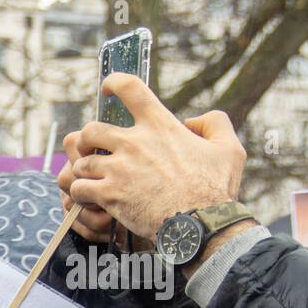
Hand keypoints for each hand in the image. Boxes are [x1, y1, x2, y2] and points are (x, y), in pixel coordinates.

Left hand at [67, 73, 246, 242]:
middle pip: (91, 129)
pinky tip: (89, 199)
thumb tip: (193, 121)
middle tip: (93, 149)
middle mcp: (135, 143)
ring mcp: (119, 169)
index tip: (107, 87)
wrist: (199, 224)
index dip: (114, 83)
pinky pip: (78, 188)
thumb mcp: (229, 148)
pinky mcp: (109, 194)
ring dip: (83, 169)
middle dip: (87, 139)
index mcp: (161, 126)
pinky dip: (79, 193)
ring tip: (91, 178)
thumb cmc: (215, 189)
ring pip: (81, 161)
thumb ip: (214, 124)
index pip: (130, 88)